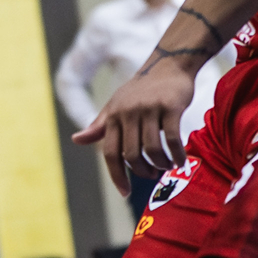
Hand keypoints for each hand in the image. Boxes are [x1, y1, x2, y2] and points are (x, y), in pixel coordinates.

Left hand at [75, 54, 197, 194]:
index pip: (110, 153)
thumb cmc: (141, 90)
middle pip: (132, 155)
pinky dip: (177, 154)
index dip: (117, 176)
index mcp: (113, 115)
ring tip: (167, 166)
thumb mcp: (116, 105)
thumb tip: (76, 140)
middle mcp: (128, 112)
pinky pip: (172, 139)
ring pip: (152, 149)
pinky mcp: (170, 106)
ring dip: (161, 164)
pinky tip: (180, 160)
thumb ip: (99, 126)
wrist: (168, 65)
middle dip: (142, 171)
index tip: (125, 192)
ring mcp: (149, 109)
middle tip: (152, 174)